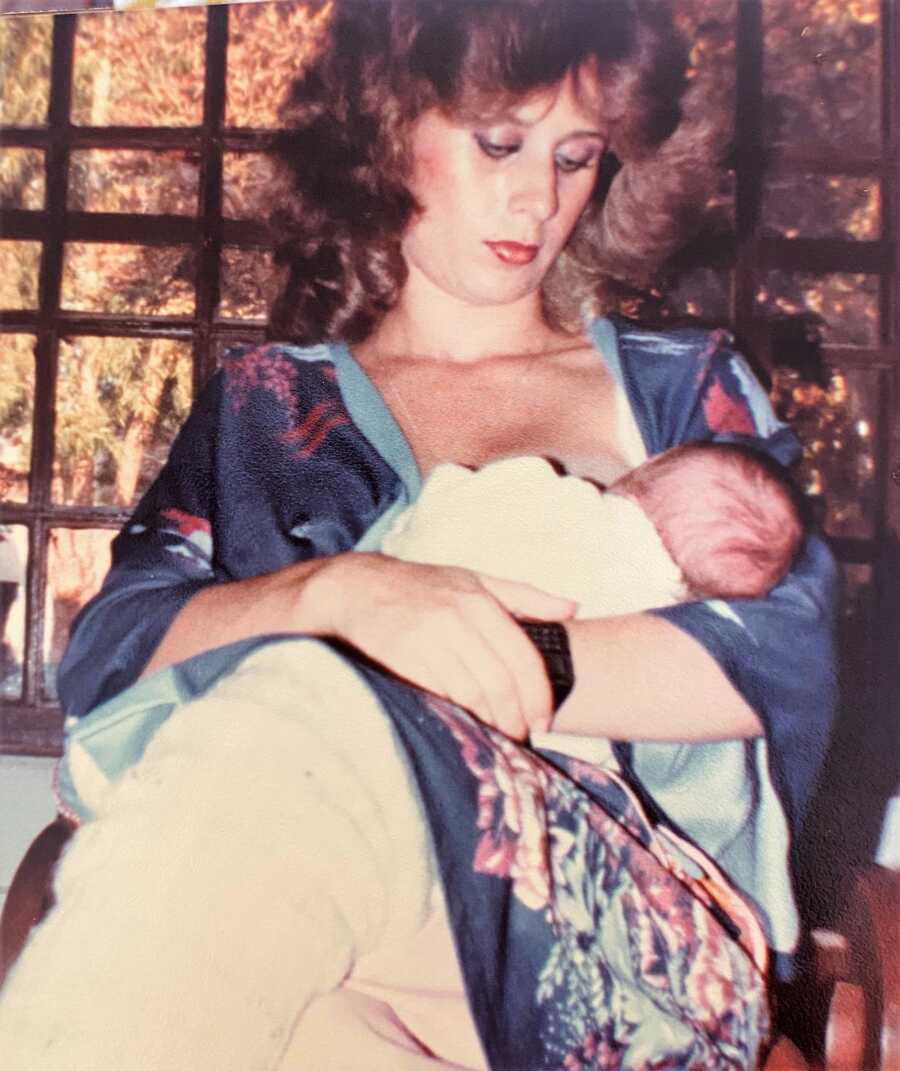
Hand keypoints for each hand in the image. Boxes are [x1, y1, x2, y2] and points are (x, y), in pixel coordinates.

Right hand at [302, 552, 575, 739]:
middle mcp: (455, 620)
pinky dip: (458, 717)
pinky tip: (466, 726)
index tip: (543, 721)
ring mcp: (426, 641)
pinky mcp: (401, 661)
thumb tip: (573, 608)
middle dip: (516, 718)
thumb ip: (525, 597)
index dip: (537, 696)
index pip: (522, 658)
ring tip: (498, 737)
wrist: (357, 588)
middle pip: (499, 683)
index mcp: (479, 602)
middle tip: (521, 737)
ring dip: (489, 723)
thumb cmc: (423, 587)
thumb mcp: (475, 581)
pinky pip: (439, 698)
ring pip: (471, 695)